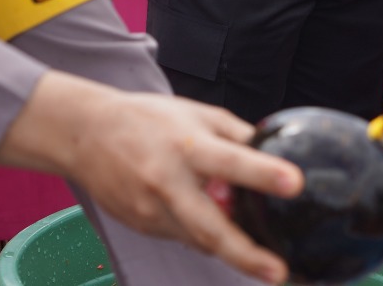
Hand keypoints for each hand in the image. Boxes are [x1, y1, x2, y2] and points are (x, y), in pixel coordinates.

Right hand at [0, 72, 303, 283]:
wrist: (86, 135)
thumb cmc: (150, 120)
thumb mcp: (198, 113)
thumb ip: (236, 135)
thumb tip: (275, 152)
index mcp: (188, 146)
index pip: (231, 161)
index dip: (263, 174)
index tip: (295, 183)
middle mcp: (168, 182)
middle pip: (210, 227)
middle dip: (246, 255)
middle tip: (279, 271)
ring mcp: (151, 210)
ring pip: (199, 240)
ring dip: (232, 252)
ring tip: (266, 261)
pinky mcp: (143, 227)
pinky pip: (184, 237)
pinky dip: (205, 236)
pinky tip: (220, 231)